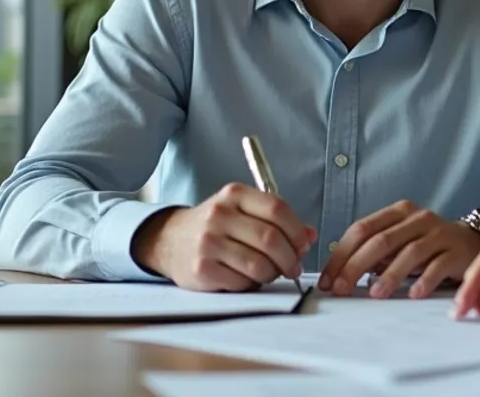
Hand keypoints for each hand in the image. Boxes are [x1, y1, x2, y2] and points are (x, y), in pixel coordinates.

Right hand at [131, 183, 316, 291]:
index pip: (277, 209)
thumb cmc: (215, 227)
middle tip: (294, 267)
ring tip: (271, 273)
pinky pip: (241, 282)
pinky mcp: (201, 268)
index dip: (297, 231)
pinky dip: (251, 284)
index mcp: (234, 195)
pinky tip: (247, 278)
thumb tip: (310, 235)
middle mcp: (219, 215)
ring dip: (272, 274)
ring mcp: (208, 242)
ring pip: (258, 264)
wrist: (169, 241)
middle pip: (271, 239)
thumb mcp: (242, 212)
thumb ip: (277, 220)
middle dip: (290, 258)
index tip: (303, 245)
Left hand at [318, 200, 479, 298]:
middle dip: (356, 266)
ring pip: (409, 252)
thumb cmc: (427, 245)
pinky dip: (424, 280)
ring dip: (390, 275)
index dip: (341, 255)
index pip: (362, 229)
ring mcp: (439, 233)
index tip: (328, 280)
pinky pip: (438, 265)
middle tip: (342, 289)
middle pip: (381, 240)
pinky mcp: (456, 251)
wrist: (471, 244)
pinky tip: (414, 294)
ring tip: (375, 294)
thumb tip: (339, 275)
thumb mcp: (399, 242)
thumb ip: (374, 252)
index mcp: (398, 212)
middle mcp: (418, 218)